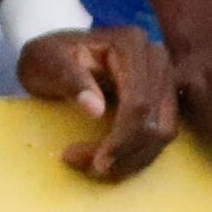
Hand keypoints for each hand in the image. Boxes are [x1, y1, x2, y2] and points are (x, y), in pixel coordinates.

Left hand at [19, 22, 179, 179]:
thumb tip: (96, 109)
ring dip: (134, 159)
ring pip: (164, 131)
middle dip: (126, 153)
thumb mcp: (45, 62)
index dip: (122, 139)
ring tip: (97, 167)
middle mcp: (156, 56)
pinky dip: (139, 153)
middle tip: (90, 168)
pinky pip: (163, 131)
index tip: (98, 163)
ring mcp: (166, 74)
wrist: (56, 57)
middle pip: (156, 120)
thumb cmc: (48, 58)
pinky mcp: (165, 94)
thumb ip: (69, 79)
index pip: (138, 102)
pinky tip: (112, 160)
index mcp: (130, 43)